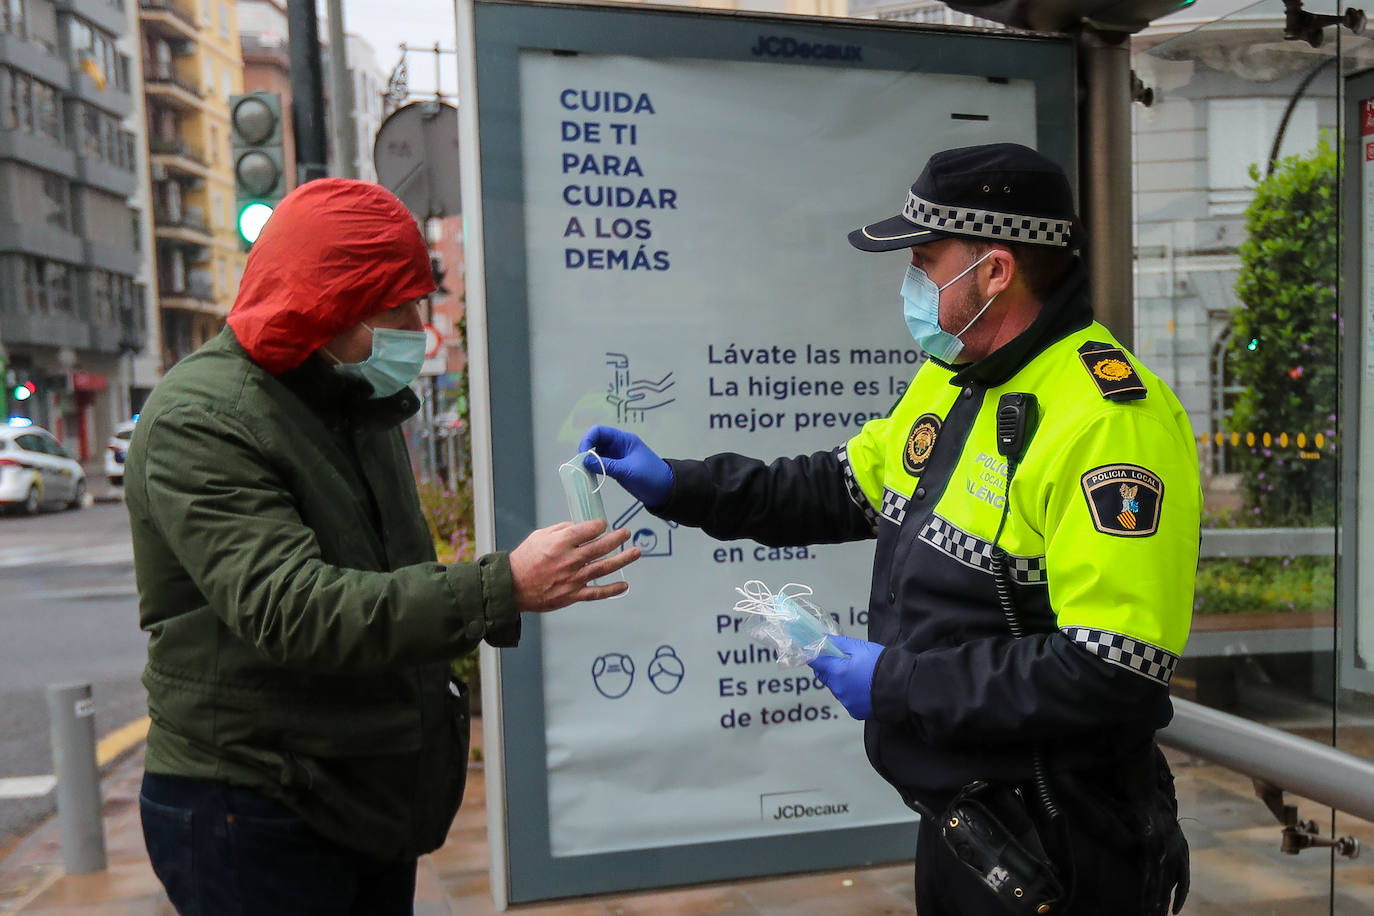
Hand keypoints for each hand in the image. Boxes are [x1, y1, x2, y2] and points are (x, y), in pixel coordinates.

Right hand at [508, 519, 639, 611]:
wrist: (512, 587)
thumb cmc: (524, 560)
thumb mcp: (539, 536)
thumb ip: (561, 529)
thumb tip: (579, 526)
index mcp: (561, 542)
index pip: (588, 529)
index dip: (599, 525)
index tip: (603, 524)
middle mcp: (570, 559)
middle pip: (601, 547)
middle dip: (617, 538)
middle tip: (626, 533)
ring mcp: (573, 578)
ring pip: (604, 567)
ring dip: (622, 559)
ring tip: (635, 552)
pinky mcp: (573, 594)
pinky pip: (597, 592)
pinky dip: (612, 589)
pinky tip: (624, 584)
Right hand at [578, 425, 672, 508]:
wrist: (664, 491)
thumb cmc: (650, 476)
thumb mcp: (628, 470)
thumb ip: (606, 465)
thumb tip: (585, 461)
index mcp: (623, 439)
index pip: (599, 431)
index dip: (588, 439)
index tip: (583, 454)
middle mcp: (618, 445)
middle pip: (595, 441)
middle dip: (586, 451)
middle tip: (580, 465)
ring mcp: (616, 457)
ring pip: (596, 453)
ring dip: (588, 461)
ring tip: (583, 471)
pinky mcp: (615, 468)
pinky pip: (600, 464)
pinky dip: (593, 468)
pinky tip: (589, 476)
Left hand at [808, 635, 882, 719]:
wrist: (903, 685)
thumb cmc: (882, 664)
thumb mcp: (860, 647)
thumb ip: (839, 643)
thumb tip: (825, 639)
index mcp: (837, 671)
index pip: (815, 663)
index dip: (815, 656)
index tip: (816, 652)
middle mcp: (838, 689)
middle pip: (824, 676)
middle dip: (829, 668)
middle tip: (843, 661)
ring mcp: (846, 702)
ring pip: (836, 689)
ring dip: (841, 682)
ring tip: (859, 675)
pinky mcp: (855, 711)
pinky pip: (847, 700)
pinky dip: (851, 694)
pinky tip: (865, 687)